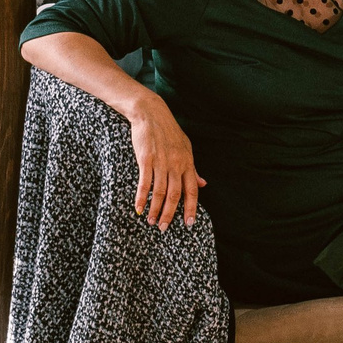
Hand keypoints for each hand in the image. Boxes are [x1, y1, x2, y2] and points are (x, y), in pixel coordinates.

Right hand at [128, 99, 201, 228]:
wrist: (151, 114)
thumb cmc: (169, 132)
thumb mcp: (186, 148)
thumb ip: (193, 168)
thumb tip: (203, 184)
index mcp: (187, 163)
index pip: (192, 190)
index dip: (191, 208)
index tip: (189, 224)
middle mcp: (176, 164)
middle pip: (175, 195)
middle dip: (170, 214)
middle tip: (164, 228)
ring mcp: (161, 162)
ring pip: (160, 192)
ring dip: (155, 209)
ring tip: (151, 222)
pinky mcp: (146, 159)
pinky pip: (145, 183)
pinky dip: (142, 198)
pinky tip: (139, 209)